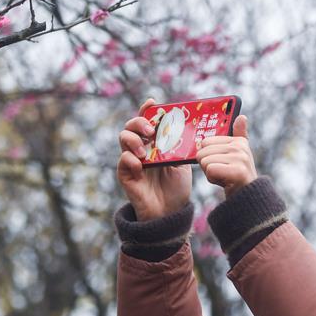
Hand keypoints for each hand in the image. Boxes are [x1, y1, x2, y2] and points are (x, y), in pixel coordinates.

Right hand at [117, 97, 191, 220]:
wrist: (171, 212)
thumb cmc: (176, 187)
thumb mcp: (183, 163)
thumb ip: (182, 146)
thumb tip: (193, 129)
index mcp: (154, 142)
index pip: (147, 121)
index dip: (147, 110)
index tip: (152, 103)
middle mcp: (141, 148)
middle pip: (131, 125)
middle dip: (139, 123)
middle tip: (151, 131)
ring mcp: (131, 161)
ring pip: (123, 139)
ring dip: (133, 140)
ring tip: (144, 151)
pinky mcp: (126, 175)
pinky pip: (122, 162)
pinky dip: (129, 160)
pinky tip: (139, 165)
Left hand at [197, 115, 256, 197]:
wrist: (246, 198)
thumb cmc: (236, 176)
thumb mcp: (237, 154)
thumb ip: (239, 135)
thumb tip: (242, 116)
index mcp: (239, 141)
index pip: (205, 142)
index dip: (208, 156)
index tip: (222, 163)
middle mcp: (241, 147)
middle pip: (203, 152)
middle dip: (207, 166)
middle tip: (222, 172)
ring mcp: (241, 158)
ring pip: (205, 162)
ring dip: (210, 173)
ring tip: (224, 177)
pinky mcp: (238, 172)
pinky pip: (210, 170)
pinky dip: (213, 179)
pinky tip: (224, 182)